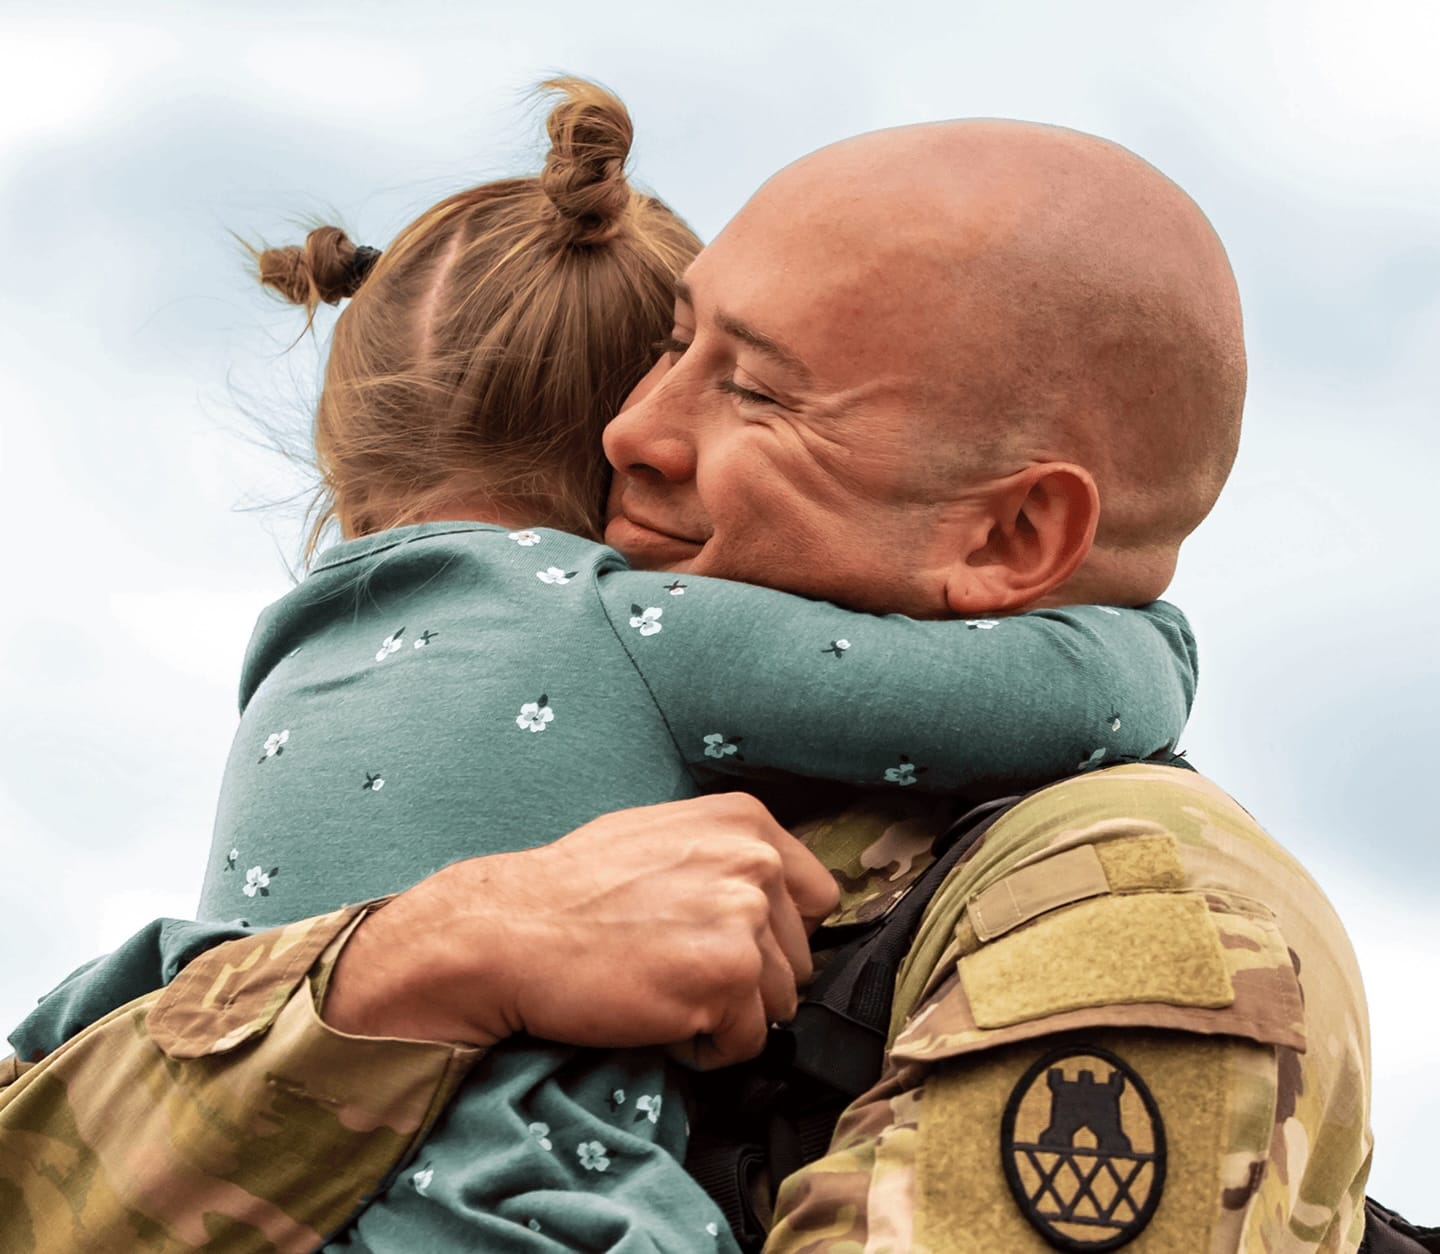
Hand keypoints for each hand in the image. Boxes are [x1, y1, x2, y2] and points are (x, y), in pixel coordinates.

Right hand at [321, 793, 838, 1068]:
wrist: (509, 930)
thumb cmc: (574, 890)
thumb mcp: (663, 837)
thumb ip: (728, 858)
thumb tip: (780, 899)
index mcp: (747, 821)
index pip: (817, 897)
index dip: (775, 934)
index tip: (722, 943)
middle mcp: (756, 862)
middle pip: (800, 958)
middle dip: (746, 978)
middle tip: (671, 965)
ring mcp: (746, 919)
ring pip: (778, 1003)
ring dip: (725, 1013)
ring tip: (659, 985)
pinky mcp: (728, 978)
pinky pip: (747, 1042)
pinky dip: (704, 1045)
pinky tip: (653, 1013)